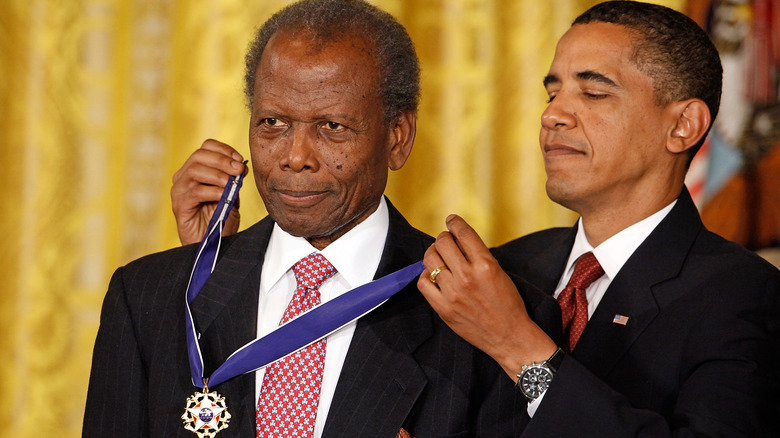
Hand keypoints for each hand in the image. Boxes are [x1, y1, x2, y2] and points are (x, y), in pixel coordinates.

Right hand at [171, 139, 245, 244]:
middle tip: (238, 170)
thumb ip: (234, 181)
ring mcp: (179, 190)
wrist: (212, 244)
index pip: (206, 147)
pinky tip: (223, 197)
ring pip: (195, 170)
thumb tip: (241, 166)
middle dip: (223, 160)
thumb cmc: (220, 220)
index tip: (239, 160)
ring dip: (218, 175)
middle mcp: (184, 177)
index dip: (224, 149)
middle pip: (199, 155)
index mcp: (196, 169)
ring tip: (231, 184)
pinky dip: (213, 191)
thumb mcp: (232, 196)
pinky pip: (195, 192)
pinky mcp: (179, 205)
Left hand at [417, 214, 556, 378]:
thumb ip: (480, 257)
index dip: (454, 222)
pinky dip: (425, 275)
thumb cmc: (509, 305)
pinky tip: (433, 275)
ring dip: (432, 253)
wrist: (510, 337)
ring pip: (430, 260)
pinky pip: (423, 283)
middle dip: (443, 237)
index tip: (451, 220)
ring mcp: (453, 293)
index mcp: (486, 265)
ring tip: (437, 255)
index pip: (463, 233)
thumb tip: (460, 242)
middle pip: (443, 243)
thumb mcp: (500, 273)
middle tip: (445, 240)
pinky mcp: (443, 308)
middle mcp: (467, 276)